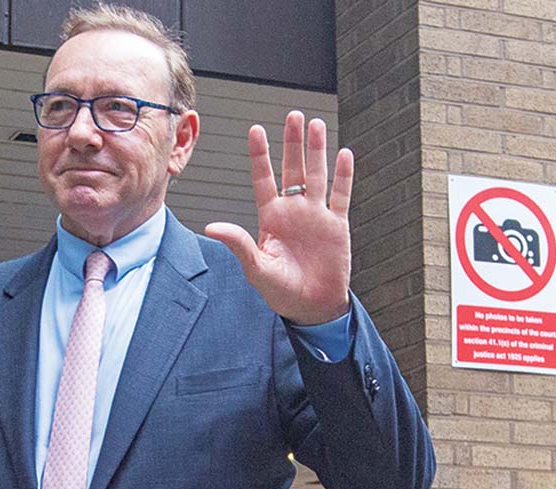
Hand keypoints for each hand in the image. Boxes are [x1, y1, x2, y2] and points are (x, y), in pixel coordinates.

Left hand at [205, 111, 353, 325]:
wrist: (311, 307)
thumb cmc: (280, 291)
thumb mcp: (256, 268)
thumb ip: (238, 244)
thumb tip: (211, 227)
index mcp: (271, 218)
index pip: (264, 179)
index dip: (260, 155)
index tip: (255, 129)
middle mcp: (293, 211)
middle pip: (293, 169)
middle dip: (293, 143)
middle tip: (293, 114)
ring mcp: (316, 216)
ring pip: (317, 175)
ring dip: (317, 151)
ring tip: (316, 124)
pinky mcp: (337, 226)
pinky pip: (341, 195)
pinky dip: (344, 175)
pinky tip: (344, 154)